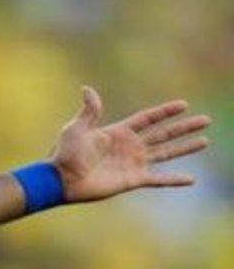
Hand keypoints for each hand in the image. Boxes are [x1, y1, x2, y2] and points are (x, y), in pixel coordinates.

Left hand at [52, 86, 210, 202]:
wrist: (62, 179)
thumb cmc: (66, 153)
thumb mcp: (77, 128)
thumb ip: (89, 111)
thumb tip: (87, 89)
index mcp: (118, 131)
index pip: (148, 119)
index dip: (165, 112)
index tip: (184, 105)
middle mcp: (129, 146)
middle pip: (163, 134)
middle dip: (184, 127)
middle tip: (206, 120)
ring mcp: (132, 163)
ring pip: (166, 153)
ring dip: (185, 147)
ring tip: (204, 141)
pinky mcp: (132, 180)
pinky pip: (158, 179)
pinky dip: (174, 180)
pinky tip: (191, 179)